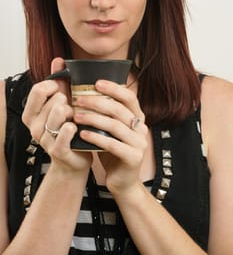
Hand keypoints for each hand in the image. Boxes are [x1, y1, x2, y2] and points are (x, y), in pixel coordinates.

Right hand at [22, 57, 91, 174]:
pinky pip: (66, 130)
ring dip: (73, 113)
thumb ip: (58, 81)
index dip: (54, 85)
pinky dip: (74, 126)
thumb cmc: (68, 128)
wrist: (73, 159)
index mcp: (30, 114)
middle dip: (67, 101)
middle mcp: (33, 127)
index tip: (62, 89)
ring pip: (60, 112)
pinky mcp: (57, 150)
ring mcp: (44, 140)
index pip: (39, 90)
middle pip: (53, 100)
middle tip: (70, 110)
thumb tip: (58, 60)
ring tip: (75, 119)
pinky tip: (77, 128)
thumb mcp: (61, 103)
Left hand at [73, 79, 147, 194]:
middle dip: (97, 102)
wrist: (123, 181)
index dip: (114, 88)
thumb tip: (87, 93)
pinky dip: (96, 137)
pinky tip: (82, 134)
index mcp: (138, 117)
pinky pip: (112, 144)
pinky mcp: (134, 158)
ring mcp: (140, 143)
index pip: (129, 97)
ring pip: (115, 126)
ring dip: (93, 119)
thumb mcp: (111, 130)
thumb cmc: (113, 151)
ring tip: (76, 116)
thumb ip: (106, 114)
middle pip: (119, 110)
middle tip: (79, 100)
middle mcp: (142, 128)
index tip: (96, 83)